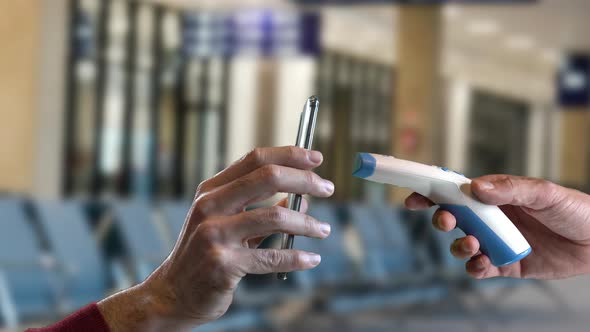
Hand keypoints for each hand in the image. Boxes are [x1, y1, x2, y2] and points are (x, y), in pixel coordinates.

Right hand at [98, 147, 333, 330]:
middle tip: (328, 188)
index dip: (289, 154)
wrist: (174, 293)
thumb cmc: (206, 252)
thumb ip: (260, 206)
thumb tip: (303, 196)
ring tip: (323, 229)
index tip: (316, 158)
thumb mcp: (227, 221)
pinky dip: (296, 257)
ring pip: (275, 216)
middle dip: (305, 180)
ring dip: (306, 222)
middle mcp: (210, 206)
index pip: (255, 159)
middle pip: (268, 177)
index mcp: (211, 189)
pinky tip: (311, 258)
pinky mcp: (223, 264)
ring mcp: (214, 234)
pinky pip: (271, 257)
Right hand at [405, 175, 589, 279]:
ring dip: (460, 246)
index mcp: (495, 196)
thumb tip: (475, 187)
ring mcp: (496, 242)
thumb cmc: (574, 210)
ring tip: (473, 245)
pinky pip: (480, 268)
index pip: (458, 192)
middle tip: (447, 222)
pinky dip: (474, 267)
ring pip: (463, 245)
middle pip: (454, 219)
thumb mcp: (544, 193)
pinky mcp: (505, 264)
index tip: (414, 197)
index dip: (433, 193)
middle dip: (443, 220)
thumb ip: (510, 189)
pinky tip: (482, 263)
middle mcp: (491, 218)